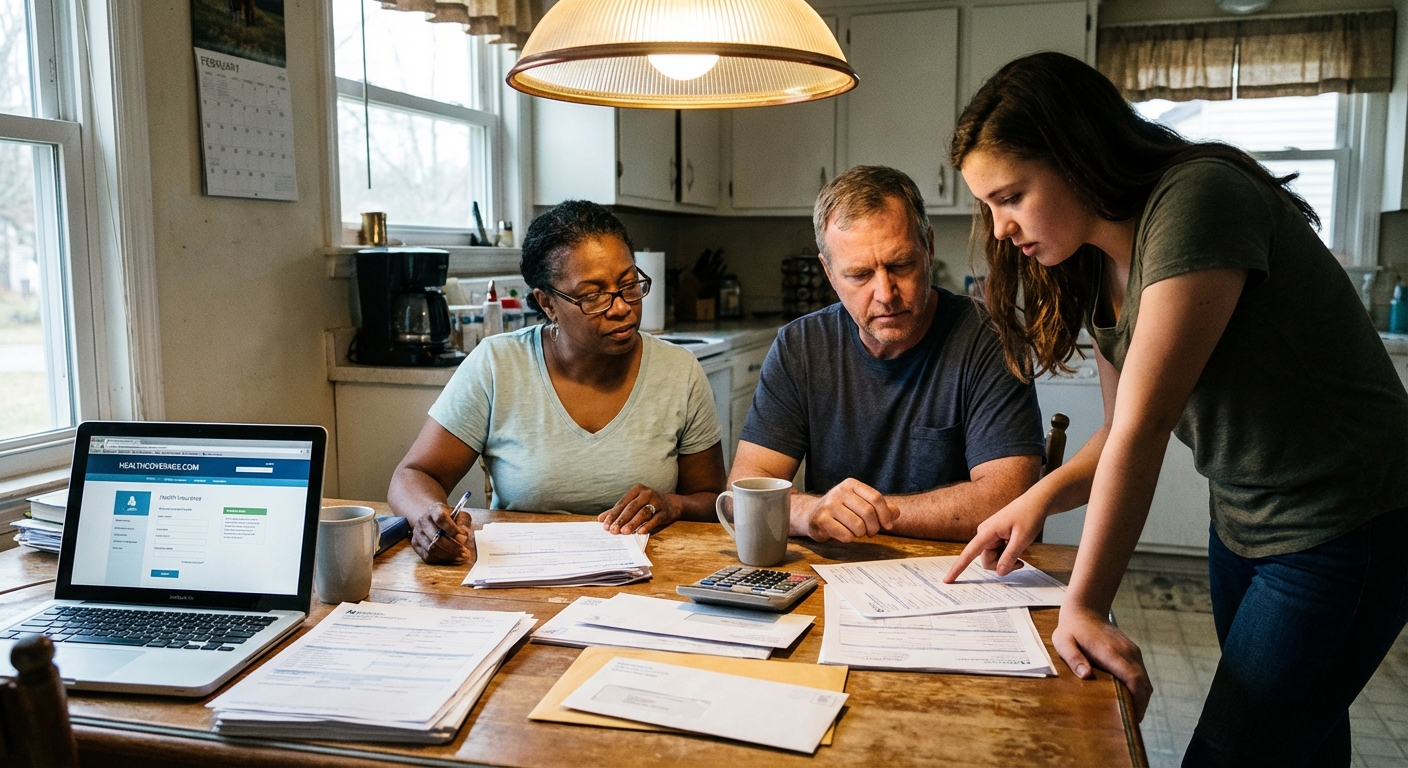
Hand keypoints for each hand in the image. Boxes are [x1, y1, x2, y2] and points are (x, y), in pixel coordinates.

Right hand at [409, 501, 472, 564]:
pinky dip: (440, 559)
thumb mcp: (460, 516)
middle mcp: (423, 520)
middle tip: (465, 552)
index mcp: (434, 510)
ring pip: (431, 549)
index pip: (440, 518)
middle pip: (436, 537)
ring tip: (460, 556)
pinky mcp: (415, 544)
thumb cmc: (450, 519)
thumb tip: (462, 537)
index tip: (463, 537)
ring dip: (448, 555)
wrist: (434, 520)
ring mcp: (417, 533)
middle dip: (453, 547)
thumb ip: (464, 524)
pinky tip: (450, 557)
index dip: (452, 529)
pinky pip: (427, 556)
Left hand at [599, 485, 677, 534]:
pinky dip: (648, 525)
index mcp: (637, 490)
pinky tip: (640, 532)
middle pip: (632, 507)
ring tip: (624, 532)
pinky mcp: (665, 512)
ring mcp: (657, 502)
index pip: (622, 503)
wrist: (670, 504)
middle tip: (613, 530)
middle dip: (621, 519)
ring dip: (633, 523)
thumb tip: (600, 519)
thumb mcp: (632, 504)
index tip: (605, 525)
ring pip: (643, 513)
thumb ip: (617, 511)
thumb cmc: (647, 504)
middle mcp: (647, 494)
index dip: (613, 515)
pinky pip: (655, 519)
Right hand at [796, 478, 897, 542]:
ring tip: (855, 532)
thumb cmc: (841, 511)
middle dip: (874, 527)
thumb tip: (896, 513)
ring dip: (860, 534)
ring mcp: (828, 505)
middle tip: (870, 532)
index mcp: (851, 484)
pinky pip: (845, 535)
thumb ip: (881, 507)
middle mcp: (839, 491)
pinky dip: (849, 538)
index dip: (885, 515)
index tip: (888, 526)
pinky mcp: (821, 520)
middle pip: (868, 512)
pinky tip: (844, 535)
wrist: (812, 515)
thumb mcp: (860, 504)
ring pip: (858, 526)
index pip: (876, 498)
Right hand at [943, 491, 1048, 581]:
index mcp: (987, 532)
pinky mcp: (996, 536)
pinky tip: (1017, 546)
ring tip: (1021, 551)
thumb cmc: (1029, 515)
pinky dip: (1008, 554)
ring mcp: (990, 535)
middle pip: (987, 560)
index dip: (958, 568)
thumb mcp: (1022, 538)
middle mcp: (985, 534)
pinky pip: (998, 552)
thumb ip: (1009, 556)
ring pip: (993, 558)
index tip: (947, 580)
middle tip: (1021, 562)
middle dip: (1002, 565)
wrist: (1037, 502)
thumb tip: (1000, 572)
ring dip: (1006, 560)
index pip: (968, 553)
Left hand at [1053, 605, 1152, 722]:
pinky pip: (1141, 674)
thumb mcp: (1063, 642)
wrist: (1085, 610)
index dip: (1136, 699)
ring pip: (1145, 680)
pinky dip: (1140, 688)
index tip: (1132, 716)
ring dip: (1141, 698)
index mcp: (1111, 652)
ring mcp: (1132, 651)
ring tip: (1130, 715)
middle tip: (1130, 723)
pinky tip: (1129, 699)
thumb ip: (1073, 658)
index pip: (1132, 678)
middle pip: (1143, 683)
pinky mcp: (1133, 652)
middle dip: (1140, 704)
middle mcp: (1126, 652)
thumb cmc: (1071, 629)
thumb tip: (1086, 676)